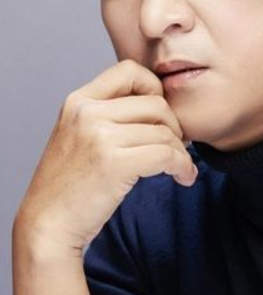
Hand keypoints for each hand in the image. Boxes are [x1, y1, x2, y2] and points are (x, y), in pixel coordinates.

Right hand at [14, 59, 197, 254]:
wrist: (48, 223)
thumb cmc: (69, 185)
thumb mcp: (78, 135)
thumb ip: (106, 115)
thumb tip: (157, 104)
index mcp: (78, 101)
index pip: (130, 70)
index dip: (155, 88)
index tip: (160, 117)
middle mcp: (88, 113)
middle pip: (156, 104)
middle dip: (175, 128)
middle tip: (176, 149)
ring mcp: (100, 137)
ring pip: (165, 133)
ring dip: (182, 153)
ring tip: (181, 168)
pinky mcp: (115, 163)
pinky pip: (167, 155)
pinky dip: (183, 167)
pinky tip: (183, 177)